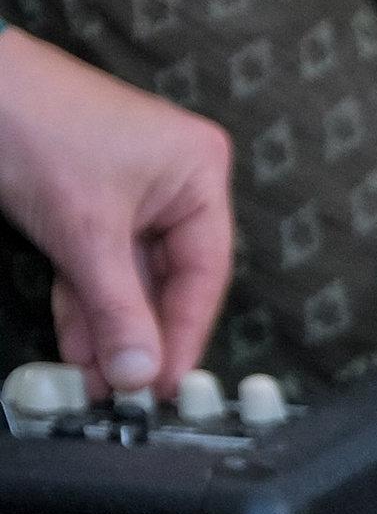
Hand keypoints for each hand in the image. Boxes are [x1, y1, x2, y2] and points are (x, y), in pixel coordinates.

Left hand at [0, 30, 233, 393]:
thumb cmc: (34, 123)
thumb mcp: (85, 233)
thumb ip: (118, 311)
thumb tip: (140, 372)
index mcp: (199, 170)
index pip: (205, 273)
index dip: (183, 334)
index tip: (165, 384)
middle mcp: (176, 180)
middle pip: (168, 279)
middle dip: (139, 336)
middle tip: (128, 390)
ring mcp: (134, 190)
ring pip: (130, 277)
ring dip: (110, 328)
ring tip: (98, 379)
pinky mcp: (94, 199)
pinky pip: (100, 263)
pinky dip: (87, 301)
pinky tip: (79, 344)